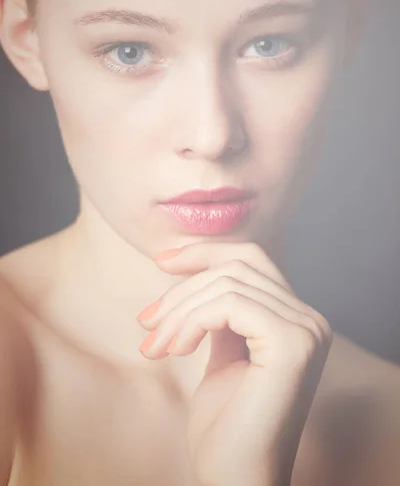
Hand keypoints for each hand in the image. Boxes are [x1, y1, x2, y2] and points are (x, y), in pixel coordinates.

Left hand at [137, 243, 331, 485]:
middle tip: (147, 323)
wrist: (234, 478)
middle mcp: (310, 320)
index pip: (251, 260)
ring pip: (227, 284)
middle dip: (182, 289)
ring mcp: (306, 330)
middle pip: (237, 266)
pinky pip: (228, 305)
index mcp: (296, 320)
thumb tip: (195, 270)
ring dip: (179, 311)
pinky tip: (175, 349)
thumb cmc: (224, 425)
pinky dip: (192, 321)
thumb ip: (221, 312)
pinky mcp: (291, 344)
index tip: (161, 262)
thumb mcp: (221, 353)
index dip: (204, 252)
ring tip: (155, 345)